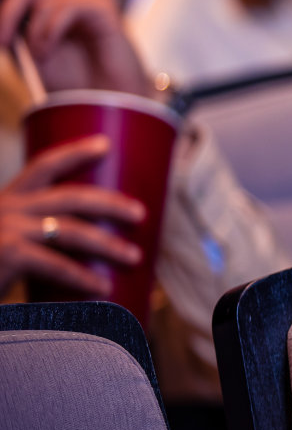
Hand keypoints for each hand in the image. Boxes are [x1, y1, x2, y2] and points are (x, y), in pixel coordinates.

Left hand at [0, 0, 153, 96]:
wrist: (106, 99)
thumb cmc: (70, 79)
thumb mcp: (26, 52)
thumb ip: (10, 30)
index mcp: (46, 0)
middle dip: (6, 11)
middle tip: (4, 43)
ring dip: (31, 32)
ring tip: (39, 57)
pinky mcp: (101, 6)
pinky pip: (65, 7)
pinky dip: (50, 32)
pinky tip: (49, 52)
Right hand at [0, 135, 145, 297]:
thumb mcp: (7, 239)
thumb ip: (37, 235)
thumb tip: (92, 244)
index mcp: (8, 199)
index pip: (44, 165)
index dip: (75, 152)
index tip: (105, 143)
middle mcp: (7, 208)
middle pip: (70, 197)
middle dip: (110, 203)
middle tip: (140, 214)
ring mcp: (6, 230)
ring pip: (71, 230)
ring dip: (108, 244)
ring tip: (134, 257)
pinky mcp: (6, 255)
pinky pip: (56, 265)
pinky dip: (83, 277)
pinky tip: (103, 287)